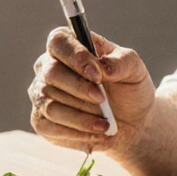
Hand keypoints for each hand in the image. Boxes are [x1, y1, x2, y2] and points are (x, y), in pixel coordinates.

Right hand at [28, 27, 154, 152]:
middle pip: (51, 74)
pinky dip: (78, 133)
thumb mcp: (134, 69)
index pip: (59, 41)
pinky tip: (97, 133)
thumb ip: (121, 62)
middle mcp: (48, 66)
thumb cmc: (129, 88)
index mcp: (69, 45)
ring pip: (51, 105)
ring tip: (106, 124)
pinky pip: (51, 128)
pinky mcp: (42, 121)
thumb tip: (102, 68)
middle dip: (80, 90)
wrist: (132, 123)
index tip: (97, 75)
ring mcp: (41, 94)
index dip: (76, 57)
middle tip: (103, 100)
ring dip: (82, 117)